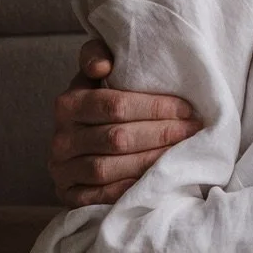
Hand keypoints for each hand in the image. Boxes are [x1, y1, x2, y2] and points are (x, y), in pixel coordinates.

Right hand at [48, 36, 201, 205]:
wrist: (78, 147)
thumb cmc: (99, 106)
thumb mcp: (95, 77)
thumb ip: (97, 56)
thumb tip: (103, 65)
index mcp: (67, 104)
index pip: (115, 105)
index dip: (154, 108)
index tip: (186, 109)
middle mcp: (60, 139)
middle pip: (117, 138)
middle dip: (161, 133)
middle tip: (191, 131)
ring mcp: (62, 170)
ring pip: (109, 168)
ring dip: (150, 161)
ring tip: (180, 152)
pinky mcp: (69, 196)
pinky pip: (102, 196)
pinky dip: (131, 188)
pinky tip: (157, 179)